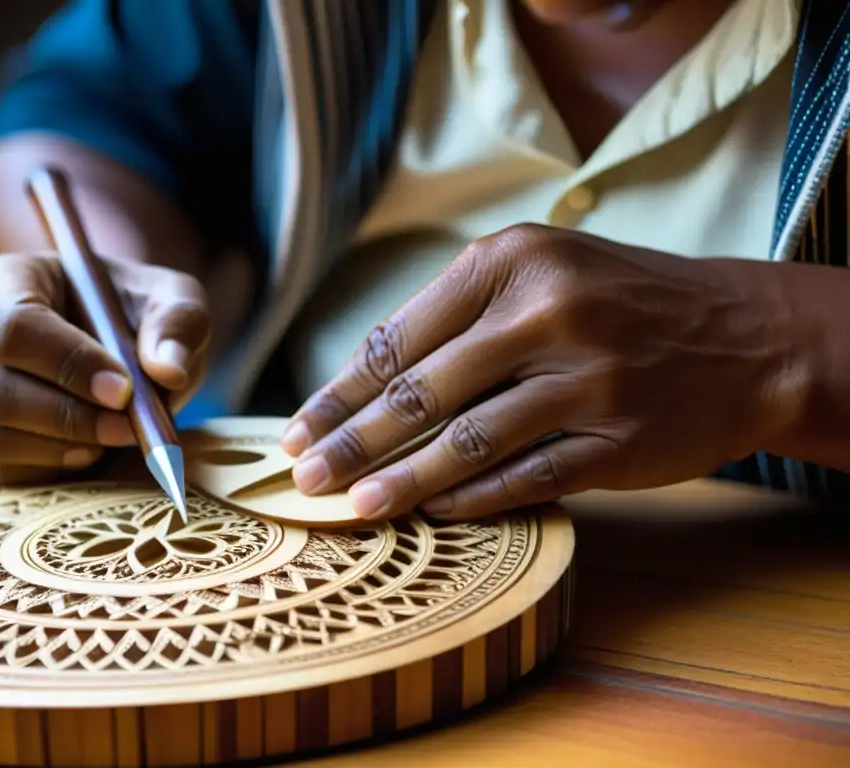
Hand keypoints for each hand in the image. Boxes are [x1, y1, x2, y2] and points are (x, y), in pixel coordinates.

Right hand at [0, 252, 210, 482]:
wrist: (116, 350)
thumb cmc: (135, 315)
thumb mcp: (173, 301)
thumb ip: (178, 323)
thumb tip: (168, 371)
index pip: (13, 327)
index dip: (68, 365)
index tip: (123, 390)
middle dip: (71, 418)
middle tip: (131, 427)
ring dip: (66, 447)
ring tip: (115, 434)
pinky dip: (50, 469)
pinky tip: (89, 450)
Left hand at [282, 224, 798, 520]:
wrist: (746, 333)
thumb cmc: (620, 301)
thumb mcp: (542, 272)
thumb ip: (459, 317)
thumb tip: (365, 387)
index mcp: (513, 261)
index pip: (400, 339)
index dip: (340, 393)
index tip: (299, 430)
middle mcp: (547, 313)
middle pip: (421, 394)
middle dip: (352, 442)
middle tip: (304, 479)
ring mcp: (588, 379)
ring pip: (467, 442)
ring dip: (402, 482)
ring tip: (353, 508)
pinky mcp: (620, 439)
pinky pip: (526, 476)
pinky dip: (473, 499)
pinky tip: (434, 514)